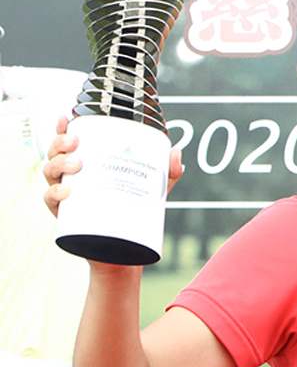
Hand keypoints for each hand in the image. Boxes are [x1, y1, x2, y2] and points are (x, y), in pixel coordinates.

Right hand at [42, 115, 183, 217]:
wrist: (125, 248)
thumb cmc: (133, 211)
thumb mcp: (152, 188)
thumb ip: (166, 171)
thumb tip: (175, 153)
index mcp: (88, 165)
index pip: (71, 143)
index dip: (63, 129)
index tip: (67, 119)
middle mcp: (73, 177)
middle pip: (56, 153)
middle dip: (61, 143)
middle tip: (76, 143)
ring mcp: (67, 194)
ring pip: (51, 173)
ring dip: (58, 164)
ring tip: (76, 165)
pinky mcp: (66, 214)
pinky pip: (51, 201)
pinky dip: (54, 193)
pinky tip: (66, 191)